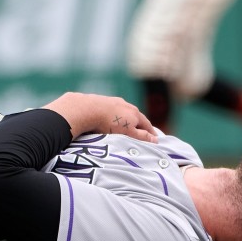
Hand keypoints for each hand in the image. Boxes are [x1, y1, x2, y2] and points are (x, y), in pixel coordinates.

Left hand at [42, 92, 157, 142]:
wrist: (86, 109)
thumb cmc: (108, 123)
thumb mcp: (128, 132)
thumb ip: (141, 136)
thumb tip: (156, 139)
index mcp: (134, 113)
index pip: (146, 123)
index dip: (151, 132)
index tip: (154, 138)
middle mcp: (126, 105)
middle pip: (136, 116)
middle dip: (139, 124)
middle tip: (141, 132)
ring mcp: (113, 101)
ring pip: (123, 111)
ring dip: (127, 118)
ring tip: (126, 126)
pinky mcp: (101, 100)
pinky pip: (111, 109)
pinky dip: (114, 115)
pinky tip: (110, 118)